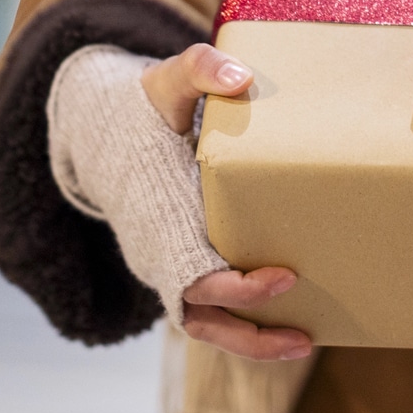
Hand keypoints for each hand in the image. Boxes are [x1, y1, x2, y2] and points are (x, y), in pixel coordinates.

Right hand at [144, 45, 312, 359]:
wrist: (108, 129)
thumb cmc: (147, 106)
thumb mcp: (167, 79)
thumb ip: (198, 69)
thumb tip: (238, 76)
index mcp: (163, 214)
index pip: (197, 273)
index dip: (239, 287)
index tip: (286, 276)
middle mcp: (163, 248)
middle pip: (202, 314)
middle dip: (250, 332)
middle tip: (305, 334)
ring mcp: (170, 261)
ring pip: (205, 321)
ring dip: (249, 340)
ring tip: (304, 343)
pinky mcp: (182, 261)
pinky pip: (210, 306)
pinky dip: (243, 321)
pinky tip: (290, 319)